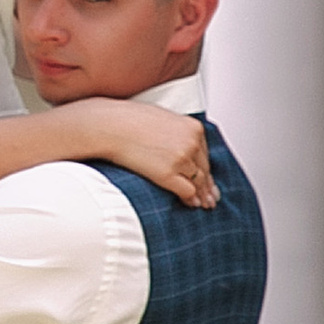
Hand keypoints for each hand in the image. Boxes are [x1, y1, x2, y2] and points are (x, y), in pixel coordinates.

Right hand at [90, 99, 216, 208]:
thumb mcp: (162, 120)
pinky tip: (191, 204)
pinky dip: (190, 199)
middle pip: (205, 169)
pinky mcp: (168, 174)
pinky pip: (187, 191)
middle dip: (207, 185)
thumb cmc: (129, 120)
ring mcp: (181, 159)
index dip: (205, 169)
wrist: (111, 126)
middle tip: (212, 197)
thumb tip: (180, 148)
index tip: (208, 180)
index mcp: (193, 128)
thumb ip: (177, 133)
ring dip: (202, 195)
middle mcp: (192, 143)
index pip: (205, 154)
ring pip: (199, 182)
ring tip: (204, 204)